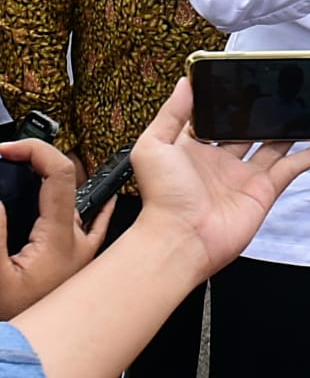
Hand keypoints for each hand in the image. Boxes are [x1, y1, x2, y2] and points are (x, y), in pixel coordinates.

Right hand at [0, 138, 112, 316]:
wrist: (32, 355)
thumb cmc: (14, 320)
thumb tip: (0, 198)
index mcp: (60, 237)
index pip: (58, 174)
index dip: (34, 150)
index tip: (8, 148)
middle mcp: (78, 239)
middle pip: (67, 181)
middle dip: (38, 161)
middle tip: (13, 156)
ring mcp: (84, 249)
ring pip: (79, 198)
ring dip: (55, 178)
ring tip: (32, 165)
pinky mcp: (83, 259)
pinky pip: (99, 222)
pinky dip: (100, 202)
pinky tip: (104, 192)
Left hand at [131, 78, 309, 280]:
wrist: (179, 240)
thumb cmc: (162, 199)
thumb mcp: (154, 146)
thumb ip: (172, 112)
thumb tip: (185, 82)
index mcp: (196, 147)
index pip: (219, 117)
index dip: (232, 100)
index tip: (247, 79)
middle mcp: (222, 160)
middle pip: (250, 128)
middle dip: (265, 111)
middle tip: (283, 89)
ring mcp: (245, 176)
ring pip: (275, 144)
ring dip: (292, 128)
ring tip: (309, 109)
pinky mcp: (263, 191)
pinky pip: (292, 168)